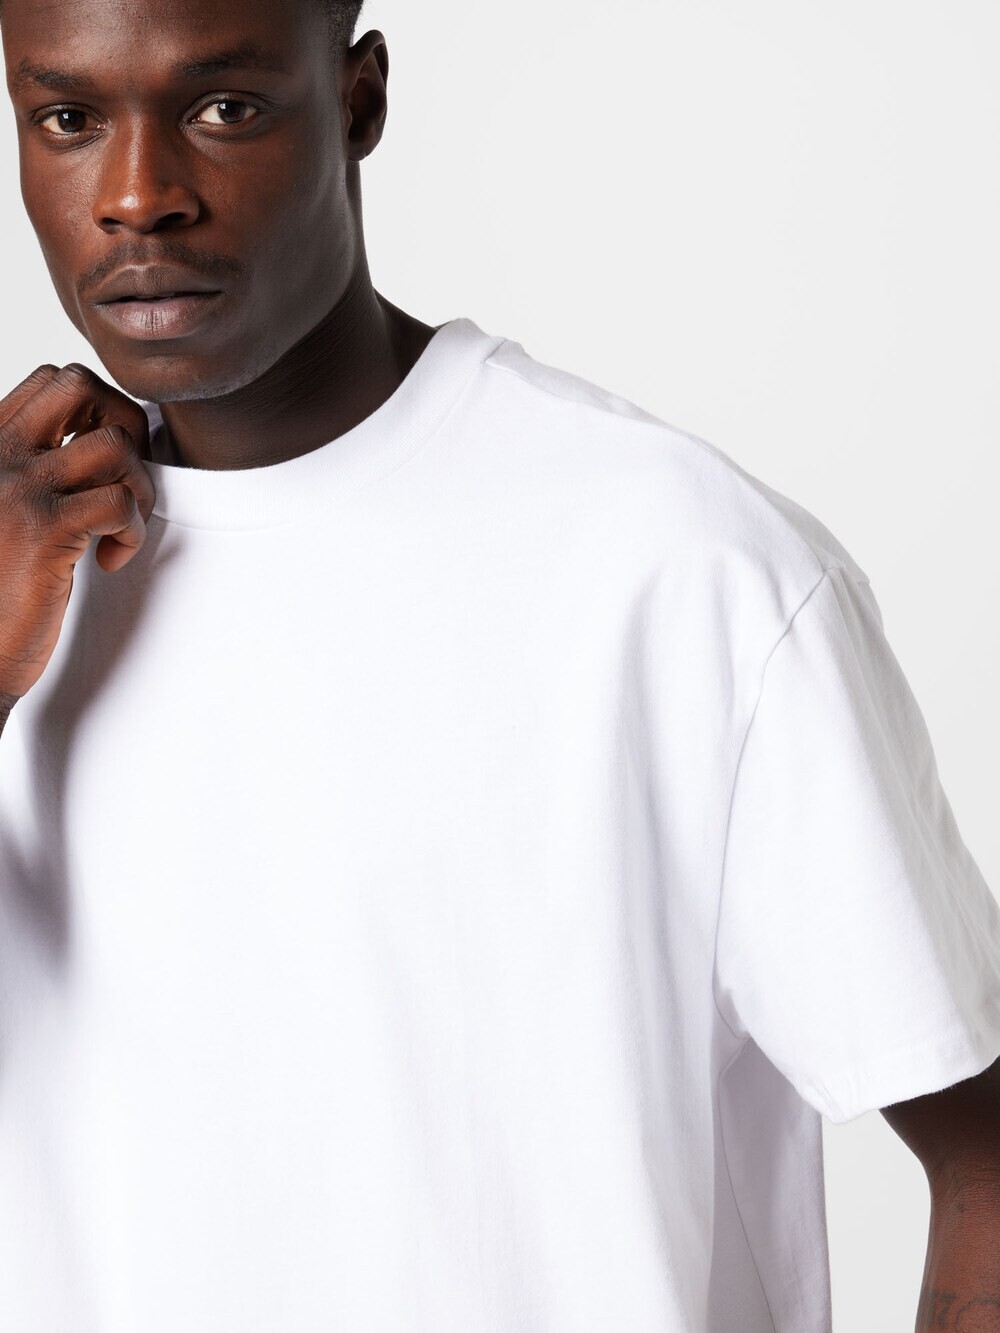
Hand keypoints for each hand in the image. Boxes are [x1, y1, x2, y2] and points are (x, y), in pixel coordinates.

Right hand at [0, 362, 155, 700]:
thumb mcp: (10, 510)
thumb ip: (40, 471)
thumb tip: (106, 441)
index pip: (52, 382)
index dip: (99, 411)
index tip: (104, 466)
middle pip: (80, 385)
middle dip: (126, 424)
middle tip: (125, 479)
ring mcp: (18, 490)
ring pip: (114, 444)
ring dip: (139, 487)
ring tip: (120, 528)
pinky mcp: (43, 531)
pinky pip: (120, 503)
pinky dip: (133, 534)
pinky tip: (108, 561)